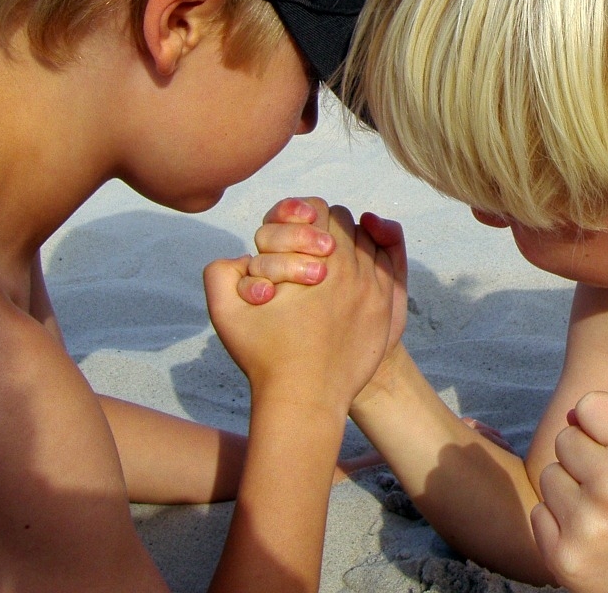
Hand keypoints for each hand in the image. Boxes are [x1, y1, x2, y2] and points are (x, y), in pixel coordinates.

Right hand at [203, 202, 394, 414]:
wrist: (306, 399)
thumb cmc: (264, 355)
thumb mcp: (226, 313)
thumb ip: (220, 272)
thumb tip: (245, 254)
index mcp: (317, 260)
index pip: (318, 208)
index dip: (300, 216)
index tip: (292, 234)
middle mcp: (352, 267)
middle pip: (346, 221)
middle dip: (325, 230)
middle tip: (308, 251)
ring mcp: (375, 286)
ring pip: (367, 240)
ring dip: (349, 245)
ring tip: (326, 266)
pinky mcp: (387, 306)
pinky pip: (386, 264)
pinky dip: (370, 262)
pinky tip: (349, 279)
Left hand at [530, 392, 607, 592]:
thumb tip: (574, 411)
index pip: (588, 405)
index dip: (598, 424)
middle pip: (564, 439)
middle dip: (584, 457)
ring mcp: (587, 526)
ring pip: (547, 475)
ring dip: (569, 489)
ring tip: (602, 510)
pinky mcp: (564, 557)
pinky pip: (538, 513)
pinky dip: (558, 521)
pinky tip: (590, 533)